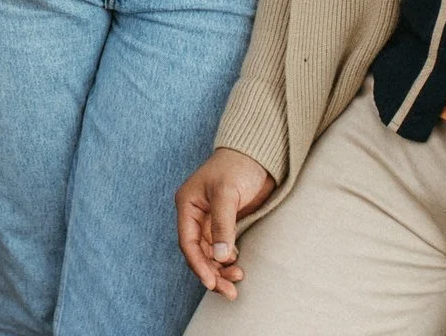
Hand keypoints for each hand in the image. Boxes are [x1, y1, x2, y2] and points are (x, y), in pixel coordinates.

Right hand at [176, 147, 275, 298]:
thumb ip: (223, 225)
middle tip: (229, 291)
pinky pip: (222, 249)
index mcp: (188, 204)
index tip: (211, 282)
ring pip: (210, 254)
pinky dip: (228, 261)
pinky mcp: (226, 224)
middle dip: (212, 272)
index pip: (187, 241)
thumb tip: (220, 257)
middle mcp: (196, 214)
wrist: (258, 156)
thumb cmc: (237, 166)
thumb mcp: (227, 193)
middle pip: (198, 252)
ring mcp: (210, 220)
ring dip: (220, 270)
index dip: (198, 264)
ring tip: (237, 280)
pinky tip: (237, 266)